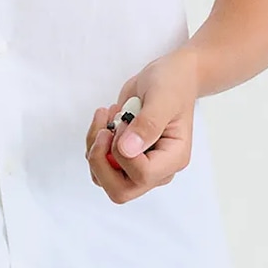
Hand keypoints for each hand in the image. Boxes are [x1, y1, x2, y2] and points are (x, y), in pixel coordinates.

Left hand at [84, 53, 197, 203]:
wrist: (167, 77)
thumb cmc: (171, 85)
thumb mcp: (162, 98)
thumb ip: (147, 124)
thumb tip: (126, 151)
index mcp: (173, 158)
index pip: (142, 176)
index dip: (122, 153)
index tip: (123, 123)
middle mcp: (156, 169)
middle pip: (119, 191)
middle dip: (101, 160)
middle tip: (104, 129)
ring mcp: (138, 165)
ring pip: (102, 177)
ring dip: (95, 146)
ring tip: (106, 116)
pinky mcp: (123, 157)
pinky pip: (98, 161)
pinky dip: (94, 140)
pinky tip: (106, 117)